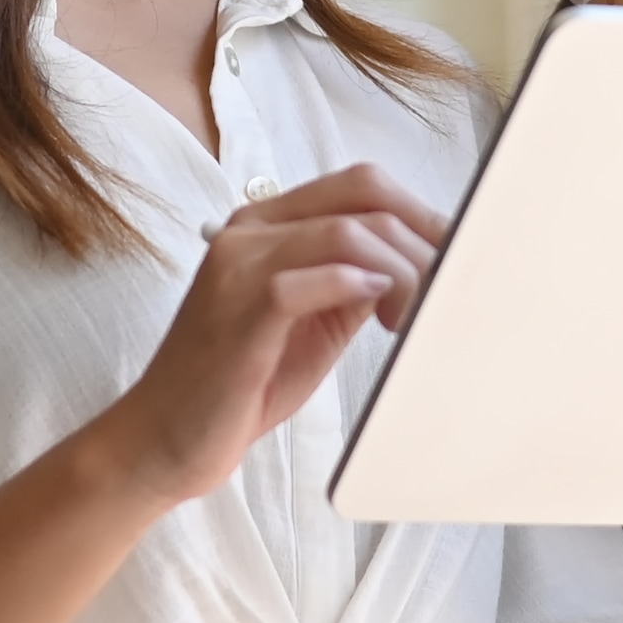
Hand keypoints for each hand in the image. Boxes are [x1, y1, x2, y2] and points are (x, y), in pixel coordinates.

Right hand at [87, 164, 446, 506]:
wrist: (165, 437)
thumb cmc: (241, 384)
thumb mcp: (315, 324)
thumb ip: (356, 285)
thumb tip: (424, 264)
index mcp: (267, 225)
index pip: (360, 185)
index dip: (422, 214)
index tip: (457, 257)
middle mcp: (249, 231)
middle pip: (363, 196)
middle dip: (423, 239)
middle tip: (447, 290)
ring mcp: (238, 265)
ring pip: (346, 233)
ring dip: (403, 273)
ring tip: (413, 319)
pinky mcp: (237, 309)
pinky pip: (307, 278)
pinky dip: (357, 289)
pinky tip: (380, 317)